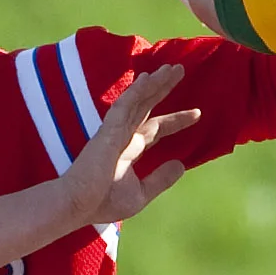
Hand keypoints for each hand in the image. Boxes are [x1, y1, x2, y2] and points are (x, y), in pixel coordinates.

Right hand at [61, 64, 200, 225]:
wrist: (78, 206)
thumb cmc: (102, 203)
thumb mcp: (140, 194)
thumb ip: (160, 179)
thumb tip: (181, 164)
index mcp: (129, 149)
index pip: (156, 128)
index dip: (176, 120)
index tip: (197, 113)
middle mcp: (123, 135)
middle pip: (147, 106)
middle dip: (164, 88)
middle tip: (180, 70)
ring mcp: (114, 130)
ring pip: (138, 100)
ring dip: (154, 83)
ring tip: (172, 68)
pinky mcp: (107, 130)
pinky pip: (124, 106)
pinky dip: (136, 92)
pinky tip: (149, 78)